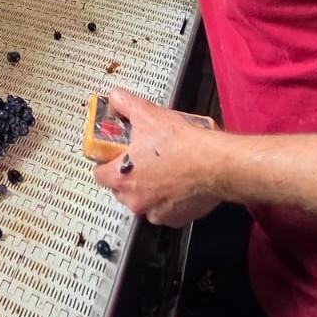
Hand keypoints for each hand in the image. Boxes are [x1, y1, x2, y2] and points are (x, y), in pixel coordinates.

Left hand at [94, 88, 223, 227]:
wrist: (216, 164)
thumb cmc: (184, 145)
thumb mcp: (148, 114)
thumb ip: (125, 104)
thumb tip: (116, 97)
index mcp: (122, 178)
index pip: (99, 174)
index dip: (106, 161)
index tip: (114, 154)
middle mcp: (136, 200)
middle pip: (121, 188)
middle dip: (129, 173)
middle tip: (142, 157)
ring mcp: (156, 212)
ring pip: (143, 200)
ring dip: (149, 187)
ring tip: (162, 167)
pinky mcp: (176, 218)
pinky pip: (164, 209)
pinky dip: (168, 198)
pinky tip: (177, 180)